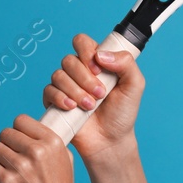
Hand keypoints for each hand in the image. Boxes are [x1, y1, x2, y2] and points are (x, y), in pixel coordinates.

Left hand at [0, 115, 81, 182]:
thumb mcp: (65, 160)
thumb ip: (49, 142)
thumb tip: (30, 129)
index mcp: (52, 142)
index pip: (21, 120)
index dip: (18, 131)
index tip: (19, 142)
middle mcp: (36, 151)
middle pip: (5, 133)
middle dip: (6, 145)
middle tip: (12, 159)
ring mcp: (20, 166)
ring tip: (8, 170)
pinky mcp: (5, 181)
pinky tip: (0, 179)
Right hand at [43, 33, 144, 164]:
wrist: (110, 140)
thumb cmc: (122, 113)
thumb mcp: (134, 85)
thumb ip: (126, 63)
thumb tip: (101, 54)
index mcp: (96, 62)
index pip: (81, 42)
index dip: (86, 52)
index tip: (99, 69)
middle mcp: (78, 71)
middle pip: (69, 60)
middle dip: (85, 78)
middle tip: (100, 95)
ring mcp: (65, 86)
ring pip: (58, 75)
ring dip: (76, 91)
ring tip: (90, 106)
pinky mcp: (54, 101)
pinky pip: (48, 91)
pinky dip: (61, 98)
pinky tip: (73, 108)